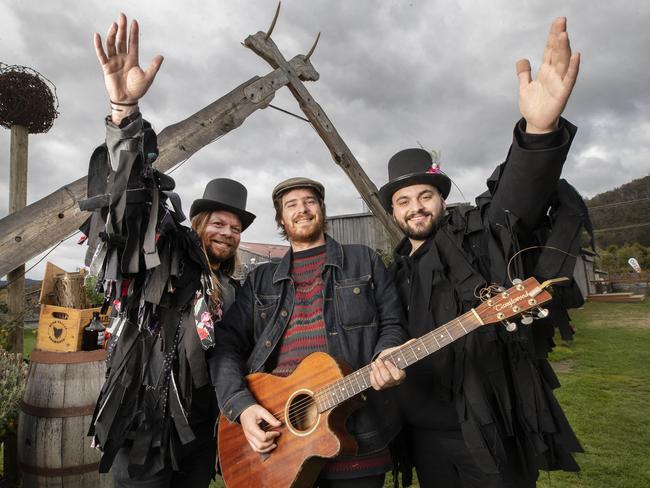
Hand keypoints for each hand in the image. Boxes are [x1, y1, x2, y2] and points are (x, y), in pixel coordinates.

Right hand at [94, 13, 162, 121]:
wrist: (127, 99)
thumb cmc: (137, 89)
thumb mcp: (148, 77)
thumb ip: (153, 67)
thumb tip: (161, 56)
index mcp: (133, 59)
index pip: (133, 42)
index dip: (133, 32)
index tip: (134, 21)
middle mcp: (123, 57)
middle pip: (122, 40)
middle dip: (122, 28)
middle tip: (122, 15)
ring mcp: (114, 61)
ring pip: (112, 44)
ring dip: (112, 34)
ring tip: (115, 24)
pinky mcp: (106, 67)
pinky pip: (102, 54)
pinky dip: (99, 45)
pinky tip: (97, 36)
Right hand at [240, 404, 280, 453]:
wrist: (244, 412)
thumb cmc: (253, 411)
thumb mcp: (262, 411)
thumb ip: (270, 418)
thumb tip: (279, 424)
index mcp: (251, 428)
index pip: (263, 438)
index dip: (272, 436)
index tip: (277, 432)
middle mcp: (249, 436)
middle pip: (261, 446)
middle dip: (270, 442)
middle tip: (276, 435)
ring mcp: (249, 439)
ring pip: (258, 450)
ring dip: (267, 448)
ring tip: (274, 443)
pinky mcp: (250, 440)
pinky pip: (256, 449)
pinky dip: (263, 450)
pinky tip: (269, 446)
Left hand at [370, 346, 405, 390]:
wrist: (385, 361)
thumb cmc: (393, 356)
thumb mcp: (398, 351)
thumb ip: (406, 347)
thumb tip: (414, 340)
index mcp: (402, 374)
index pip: (397, 376)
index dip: (391, 369)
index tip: (386, 361)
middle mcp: (395, 382)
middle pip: (387, 379)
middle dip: (380, 368)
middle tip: (378, 360)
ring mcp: (388, 385)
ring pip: (381, 383)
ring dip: (375, 372)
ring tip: (374, 363)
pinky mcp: (381, 386)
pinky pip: (376, 386)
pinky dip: (372, 378)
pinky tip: (372, 371)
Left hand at [517, 17, 579, 133]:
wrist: (536, 123)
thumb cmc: (533, 106)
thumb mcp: (524, 87)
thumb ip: (524, 73)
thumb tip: (522, 59)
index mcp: (546, 71)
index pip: (550, 50)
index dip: (552, 36)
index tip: (557, 22)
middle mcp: (554, 74)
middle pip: (558, 52)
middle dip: (559, 37)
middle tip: (561, 21)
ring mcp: (559, 82)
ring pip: (563, 62)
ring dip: (564, 48)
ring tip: (564, 34)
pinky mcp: (563, 93)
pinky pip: (569, 79)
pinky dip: (573, 68)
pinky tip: (576, 56)